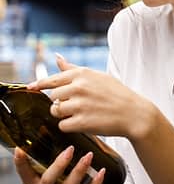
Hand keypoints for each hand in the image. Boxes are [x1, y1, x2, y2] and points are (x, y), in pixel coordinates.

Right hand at [14, 146, 104, 183]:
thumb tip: (51, 131)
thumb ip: (46, 161)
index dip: (21, 162)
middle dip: (60, 164)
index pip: (24, 173)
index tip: (20, 149)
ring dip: (80, 170)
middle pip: (48, 180)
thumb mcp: (44, 177)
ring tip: (89, 156)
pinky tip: (101, 173)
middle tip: (70, 149)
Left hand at [28, 54, 153, 139]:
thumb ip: (73, 69)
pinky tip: (82, 123)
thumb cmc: (116, 93)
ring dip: (63, 115)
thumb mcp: (97, 76)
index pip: (52, 79)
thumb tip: (56, 57)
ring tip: (79, 114)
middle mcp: (78, 87)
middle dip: (60, 102)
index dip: (39, 84)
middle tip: (75, 105)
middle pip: (53, 97)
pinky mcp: (82, 122)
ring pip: (56, 111)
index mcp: (82, 74)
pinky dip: (70, 126)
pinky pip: (63, 125)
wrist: (134, 112)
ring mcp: (80, 104)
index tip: (30, 88)